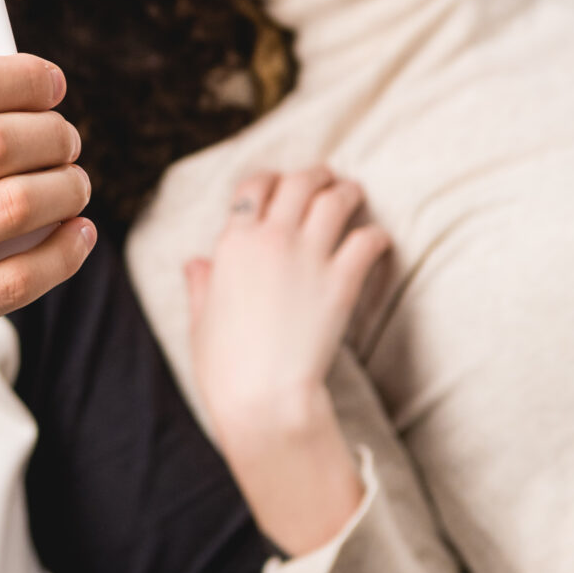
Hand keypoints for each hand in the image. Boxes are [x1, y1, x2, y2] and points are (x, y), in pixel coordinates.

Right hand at [184, 168, 389, 555]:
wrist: (263, 398)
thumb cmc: (225, 367)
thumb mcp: (201, 319)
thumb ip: (201, 284)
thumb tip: (195, 264)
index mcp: (232, 243)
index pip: (254, 186)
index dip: (271, 179)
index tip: (280, 183)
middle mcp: (271, 238)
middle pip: (299, 182)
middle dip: (316, 175)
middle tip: (327, 177)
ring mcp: (308, 256)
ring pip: (335, 200)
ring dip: (347, 192)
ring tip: (353, 193)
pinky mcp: (341, 281)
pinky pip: (366, 241)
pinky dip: (374, 236)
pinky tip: (377, 240)